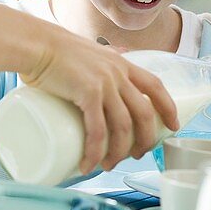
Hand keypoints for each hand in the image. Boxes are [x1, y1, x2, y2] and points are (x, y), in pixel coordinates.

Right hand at [23, 31, 178, 173]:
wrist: (36, 44)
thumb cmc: (54, 52)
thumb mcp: (87, 57)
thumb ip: (97, 69)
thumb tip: (97, 86)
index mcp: (122, 64)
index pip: (155, 86)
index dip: (168, 107)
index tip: (174, 126)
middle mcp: (118, 73)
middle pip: (145, 113)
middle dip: (146, 139)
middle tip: (137, 155)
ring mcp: (105, 83)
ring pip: (124, 126)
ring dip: (118, 152)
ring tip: (108, 165)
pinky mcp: (88, 93)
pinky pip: (98, 130)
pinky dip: (96, 151)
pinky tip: (89, 163)